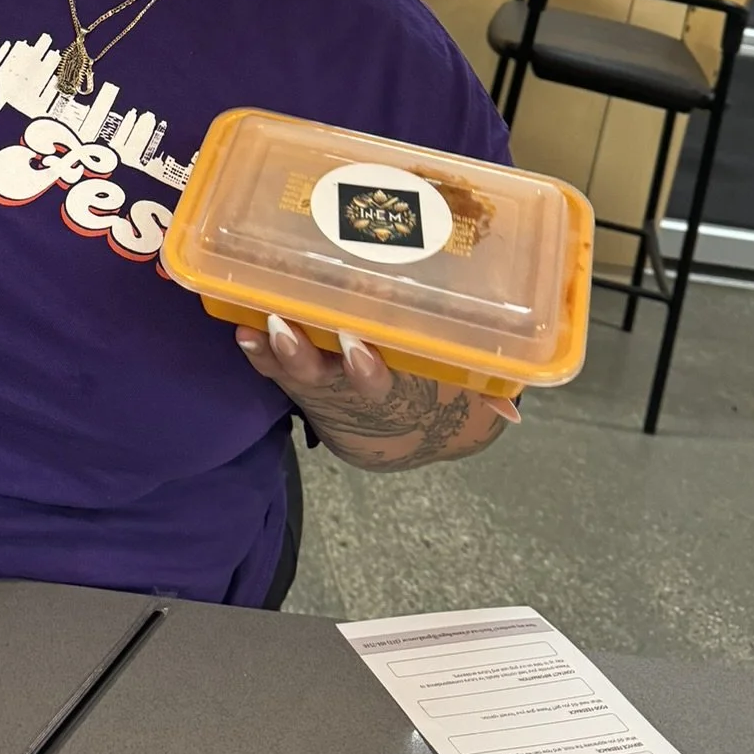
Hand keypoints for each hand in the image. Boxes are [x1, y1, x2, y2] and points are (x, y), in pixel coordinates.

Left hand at [237, 315, 518, 473]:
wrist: (384, 431)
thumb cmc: (424, 386)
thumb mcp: (452, 391)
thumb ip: (481, 393)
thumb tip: (513, 408)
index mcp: (388, 391)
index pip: (376, 384)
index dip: (364, 369)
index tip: (357, 346)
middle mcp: (343, 388)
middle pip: (322, 375)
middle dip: (308, 355)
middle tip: (290, 326)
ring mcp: (314, 379)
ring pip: (291, 366)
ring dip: (276, 346)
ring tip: (263, 322)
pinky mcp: (291, 368)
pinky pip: (268, 361)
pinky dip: (254, 347)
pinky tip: (240, 325)